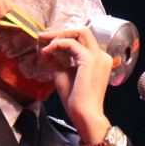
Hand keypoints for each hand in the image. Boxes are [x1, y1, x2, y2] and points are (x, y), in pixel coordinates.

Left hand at [36, 26, 112, 143]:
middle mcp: (101, 55)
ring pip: (79, 32)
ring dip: (59, 34)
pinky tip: (47, 51)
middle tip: (43, 36)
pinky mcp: (89, 59)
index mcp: (99, 60)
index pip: (82, 40)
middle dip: (61, 31)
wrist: (84, 114)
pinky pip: (70, 43)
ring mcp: (98, 56)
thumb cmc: (76, 100)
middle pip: (82, 31)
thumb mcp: (63, 75)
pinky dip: (57, 44)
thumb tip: (44, 49)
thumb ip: (57, 61)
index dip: (63, 37)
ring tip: (43, 41)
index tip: (46, 40)